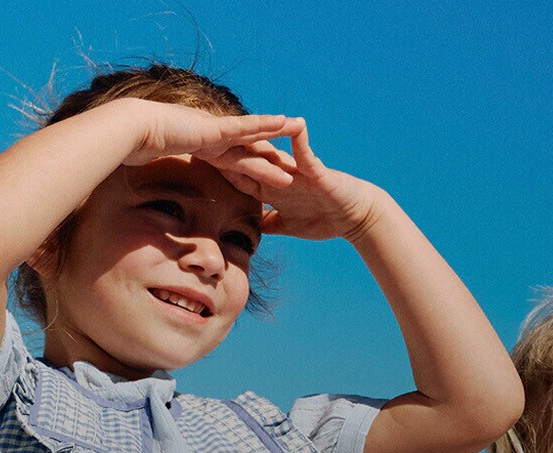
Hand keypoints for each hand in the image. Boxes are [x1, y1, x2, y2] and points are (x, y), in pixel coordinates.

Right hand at [116, 99, 300, 170]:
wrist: (129, 132)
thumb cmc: (132, 148)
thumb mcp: (148, 165)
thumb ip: (154, 173)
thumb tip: (144, 184)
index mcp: (199, 149)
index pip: (229, 162)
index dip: (248, 168)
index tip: (263, 176)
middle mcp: (210, 138)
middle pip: (246, 149)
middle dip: (269, 157)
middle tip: (291, 163)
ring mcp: (213, 131)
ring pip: (253, 136)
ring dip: (277, 138)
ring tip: (300, 134)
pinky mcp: (214, 128)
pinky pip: (246, 126)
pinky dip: (266, 124)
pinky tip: (285, 122)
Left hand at [205, 118, 392, 241]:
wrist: (355, 217)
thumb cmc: (325, 219)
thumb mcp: (288, 225)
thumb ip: (269, 223)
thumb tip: (250, 230)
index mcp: (271, 187)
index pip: (240, 176)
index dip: (219, 169)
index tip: (197, 158)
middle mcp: (281, 173)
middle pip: (250, 158)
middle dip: (230, 148)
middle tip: (207, 133)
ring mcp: (298, 170)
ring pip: (273, 151)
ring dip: (258, 138)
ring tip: (240, 122)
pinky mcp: (317, 170)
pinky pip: (306, 153)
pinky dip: (300, 140)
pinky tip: (295, 125)